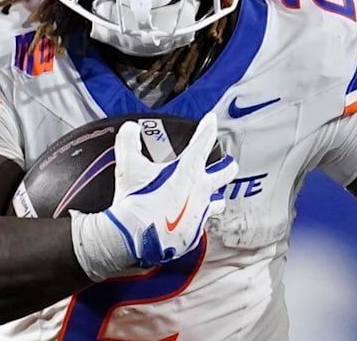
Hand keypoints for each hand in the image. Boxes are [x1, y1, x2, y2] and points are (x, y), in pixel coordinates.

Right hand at [103, 112, 236, 266]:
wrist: (134, 237)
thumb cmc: (135, 200)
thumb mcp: (128, 165)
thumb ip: (128, 141)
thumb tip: (130, 128)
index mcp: (188, 170)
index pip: (203, 141)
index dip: (208, 127)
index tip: (212, 119)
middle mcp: (200, 191)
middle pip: (226, 173)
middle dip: (228, 166)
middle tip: (228, 163)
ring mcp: (200, 214)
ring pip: (217, 202)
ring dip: (214, 198)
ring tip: (210, 198)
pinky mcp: (193, 234)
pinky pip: (198, 225)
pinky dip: (192, 220)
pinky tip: (184, 221)